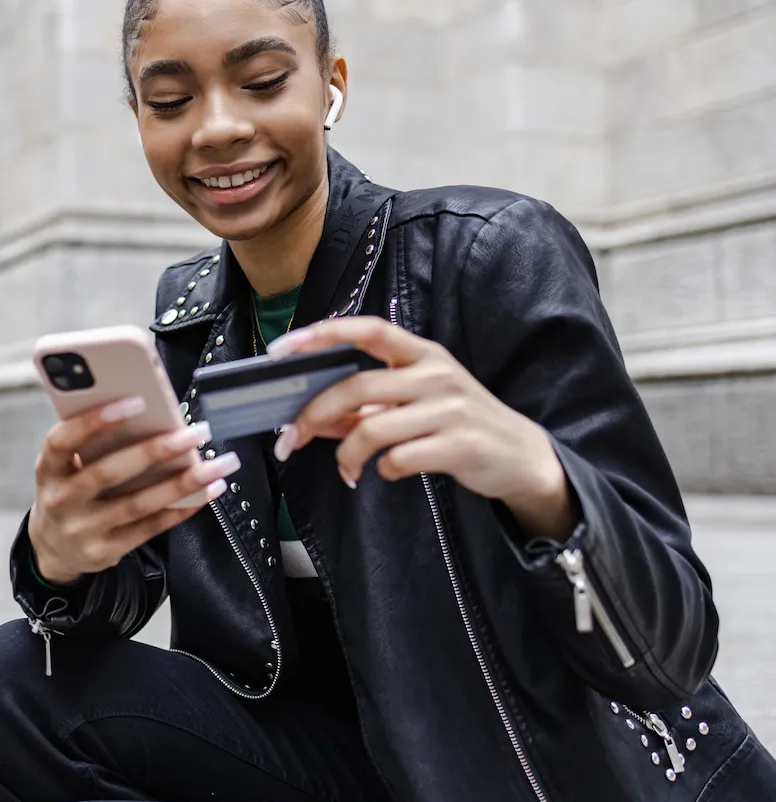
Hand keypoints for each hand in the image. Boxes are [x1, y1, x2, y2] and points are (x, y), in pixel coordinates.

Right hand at [29, 396, 241, 584]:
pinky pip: (149, 528)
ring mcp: (82, 530)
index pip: (63, 441)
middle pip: (109, 473)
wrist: (52, 549)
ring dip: (181, 483)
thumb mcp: (64, 466)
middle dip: (156, 451)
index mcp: (47, 469)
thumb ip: (91, 444)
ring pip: (137, 504)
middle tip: (194, 434)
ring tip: (215, 466)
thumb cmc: (68, 490)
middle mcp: (61, 500)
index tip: (136, 402)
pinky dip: (180, 509)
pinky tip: (205, 493)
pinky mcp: (104, 551)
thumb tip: (148, 415)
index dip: (95, 421)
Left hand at [267, 317, 576, 539]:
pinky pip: (398, 459)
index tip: (282, 348)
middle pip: (357, 387)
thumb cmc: (456, 424)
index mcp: (422, 353)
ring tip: (345, 471)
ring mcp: (449, 408)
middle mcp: (435, 373)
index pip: (368, 330)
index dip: (322, 334)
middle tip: (290, 438)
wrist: (520, 455)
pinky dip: (382, 470)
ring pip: (372, 428)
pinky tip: (387, 472)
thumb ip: (365, 407)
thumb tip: (307, 419)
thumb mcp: (415, 404)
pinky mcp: (459, 444)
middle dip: (313, 414)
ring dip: (346, 455)